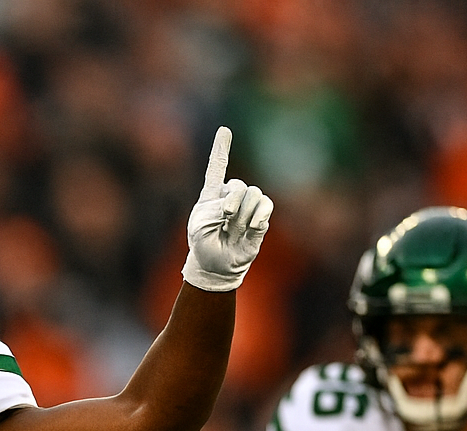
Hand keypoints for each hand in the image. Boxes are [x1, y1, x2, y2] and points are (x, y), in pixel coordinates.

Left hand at [182, 127, 272, 291]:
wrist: (216, 265)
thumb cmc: (203, 244)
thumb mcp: (200, 226)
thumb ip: (215, 210)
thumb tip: (235, 206)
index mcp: (212, 194)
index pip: (217, 167)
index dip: (221, 148)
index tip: (224, 130)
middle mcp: (231, 196)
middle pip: (240, 185)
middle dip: (234, 200)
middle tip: (226, 216)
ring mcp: (248, 206)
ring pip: (255, 195)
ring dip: (243, 214)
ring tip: (234, 229)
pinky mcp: (261, 218)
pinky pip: (266, 207)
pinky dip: (258, 216)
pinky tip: (251, 227)